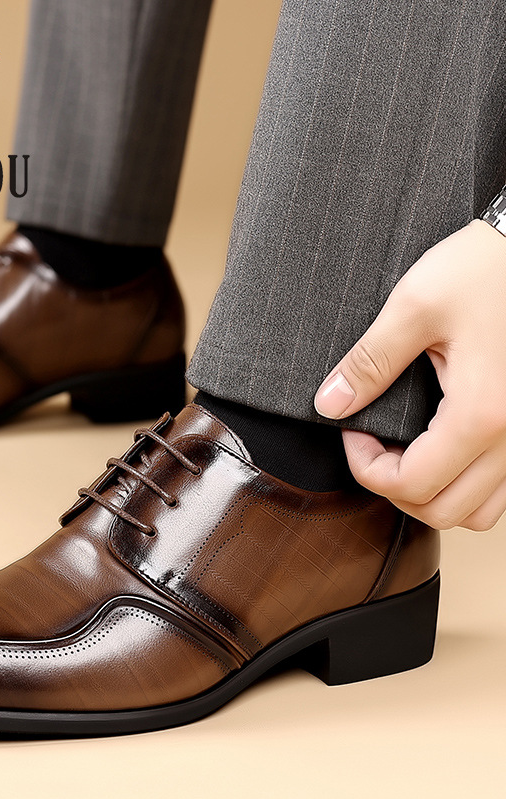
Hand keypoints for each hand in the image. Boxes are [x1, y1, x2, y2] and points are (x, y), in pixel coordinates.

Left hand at [314, 219, 505, 530]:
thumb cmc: (484, 266)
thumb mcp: (414, 304)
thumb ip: (369, 362)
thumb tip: (330, 404)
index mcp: (482, 413)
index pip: (412, 485)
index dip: (365, 469)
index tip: (350, 431)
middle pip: (444, 511)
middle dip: (393, 488)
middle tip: (369, 446)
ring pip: (480, 511)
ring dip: (432, 495)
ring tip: (402, 453)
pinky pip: (501, 488)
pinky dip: (465, 485)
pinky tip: (439, 449)